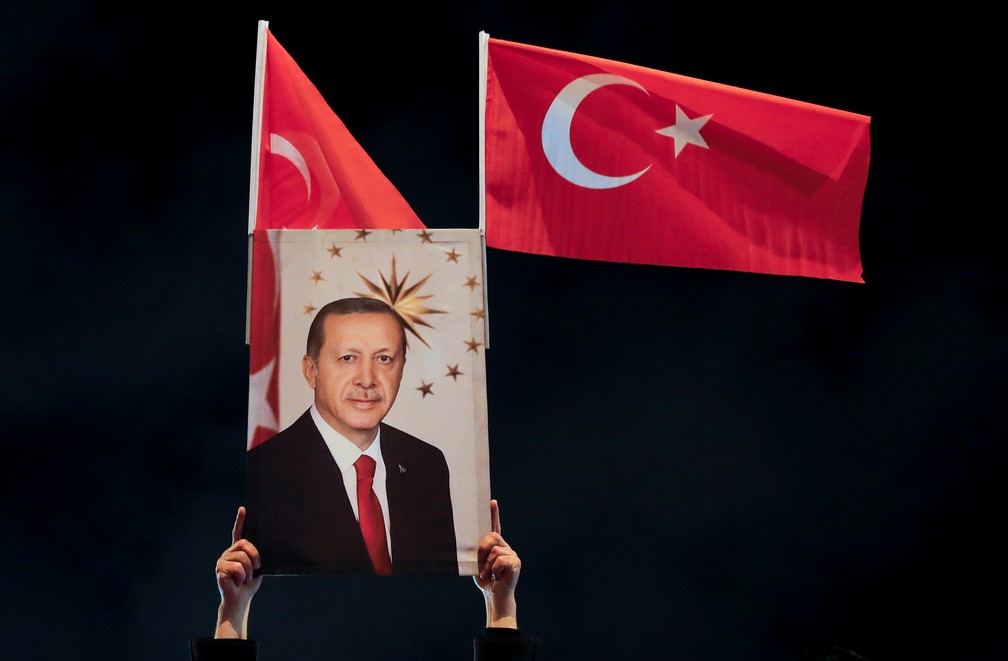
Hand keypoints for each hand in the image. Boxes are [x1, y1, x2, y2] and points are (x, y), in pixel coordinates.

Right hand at [214, 506, 261, 638]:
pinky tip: (237, 581)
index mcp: (238, 551)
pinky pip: (237, 568)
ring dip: (248, 570)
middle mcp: (229, 553)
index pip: (238, 532)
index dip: (240, 520)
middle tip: (255, 568)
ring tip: (244, 577)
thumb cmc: (249, 583)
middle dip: (254, 556)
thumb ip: (258, 556)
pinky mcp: (220, 569)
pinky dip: (242, 576)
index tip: (243, 509)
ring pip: (242, 557)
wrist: (241, 598)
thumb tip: (266, 548)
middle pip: (244, 544)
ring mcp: (222, 560)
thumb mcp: (257, 567)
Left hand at [473, 499, 519, 627]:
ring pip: (495, 550)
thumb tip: (472, 543)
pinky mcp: (516, 563)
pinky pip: (501, 560)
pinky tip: (497, 576)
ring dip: (487, 565)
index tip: (492, 502)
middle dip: (482, 549)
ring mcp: (512, 554)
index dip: (494, 514)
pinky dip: (495, 569)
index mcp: (496, 545)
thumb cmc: (485, 579)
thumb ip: (477, 552)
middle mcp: (505, 547)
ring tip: (489, 574)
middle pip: (492, 536)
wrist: (494, 596)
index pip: (495, 526)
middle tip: (479, 563)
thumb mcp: (477, 563)